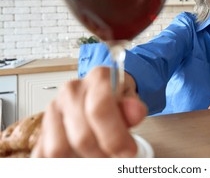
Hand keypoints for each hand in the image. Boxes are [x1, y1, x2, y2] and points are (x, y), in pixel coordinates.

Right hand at [31, 67, 146, 156]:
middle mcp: (72, 90)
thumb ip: (134, 107)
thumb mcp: (132, 98)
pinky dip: (65, 161)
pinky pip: (45, 154)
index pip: (99, 110)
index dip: (115, 137)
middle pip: (82, 136)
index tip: (128, 151)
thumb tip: (135, 111)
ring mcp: (54, 108)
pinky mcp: (44, 126)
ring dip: (83, 160)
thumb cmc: (118, 96)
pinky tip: (81, 156)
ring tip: (100, 156)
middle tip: (117, 157)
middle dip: (103, 154)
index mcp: (97, 78)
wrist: (103, 91)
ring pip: (59, 148)